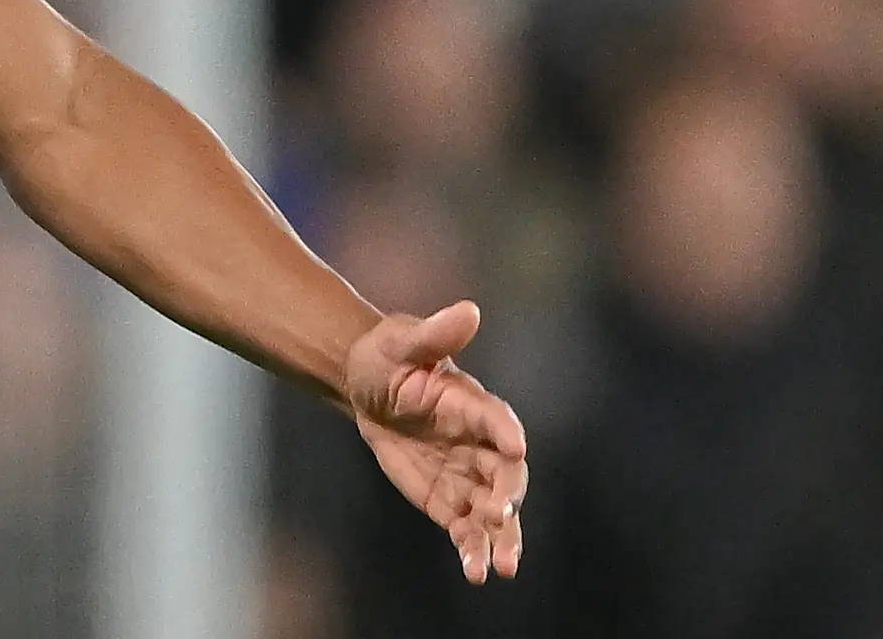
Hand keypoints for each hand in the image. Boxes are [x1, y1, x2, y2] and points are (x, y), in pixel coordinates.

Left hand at [345, 300, 527, 581]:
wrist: (368, 385)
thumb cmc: (389, 355)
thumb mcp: (402, 340)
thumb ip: (434, 333)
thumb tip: (468, 310)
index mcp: (474, 403)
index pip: (497, 420)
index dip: (505, 431)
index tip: (514, 446)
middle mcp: (481, 444)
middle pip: (506, 475)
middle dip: (506, 496)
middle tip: (499, 514)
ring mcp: (469, 475)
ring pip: (496, 512)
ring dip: (501, 538)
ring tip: (502, 567)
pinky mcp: (450, 500)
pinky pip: (467, 528)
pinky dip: (474, 549)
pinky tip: (477, 573)